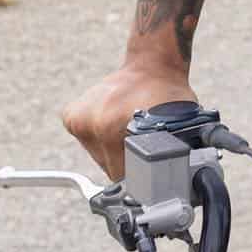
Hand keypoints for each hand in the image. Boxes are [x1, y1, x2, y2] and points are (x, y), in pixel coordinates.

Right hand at [60, 61, 197, 178]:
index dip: (141, 177)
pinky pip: (88, 143)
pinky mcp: (71, 116)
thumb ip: (170, 156)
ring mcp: (80, 119)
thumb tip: (175, 186)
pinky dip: (101, 139)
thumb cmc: (168, 95)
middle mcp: (94, 124)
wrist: (151, 65)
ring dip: (114, 152)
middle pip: (111, 169)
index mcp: (114, 128)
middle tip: (142, 143)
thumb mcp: (180, 127)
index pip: (125, 176)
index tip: (150, 171)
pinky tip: (116, 124)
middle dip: (128, 163)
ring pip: (99, 158)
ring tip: (130, 131)